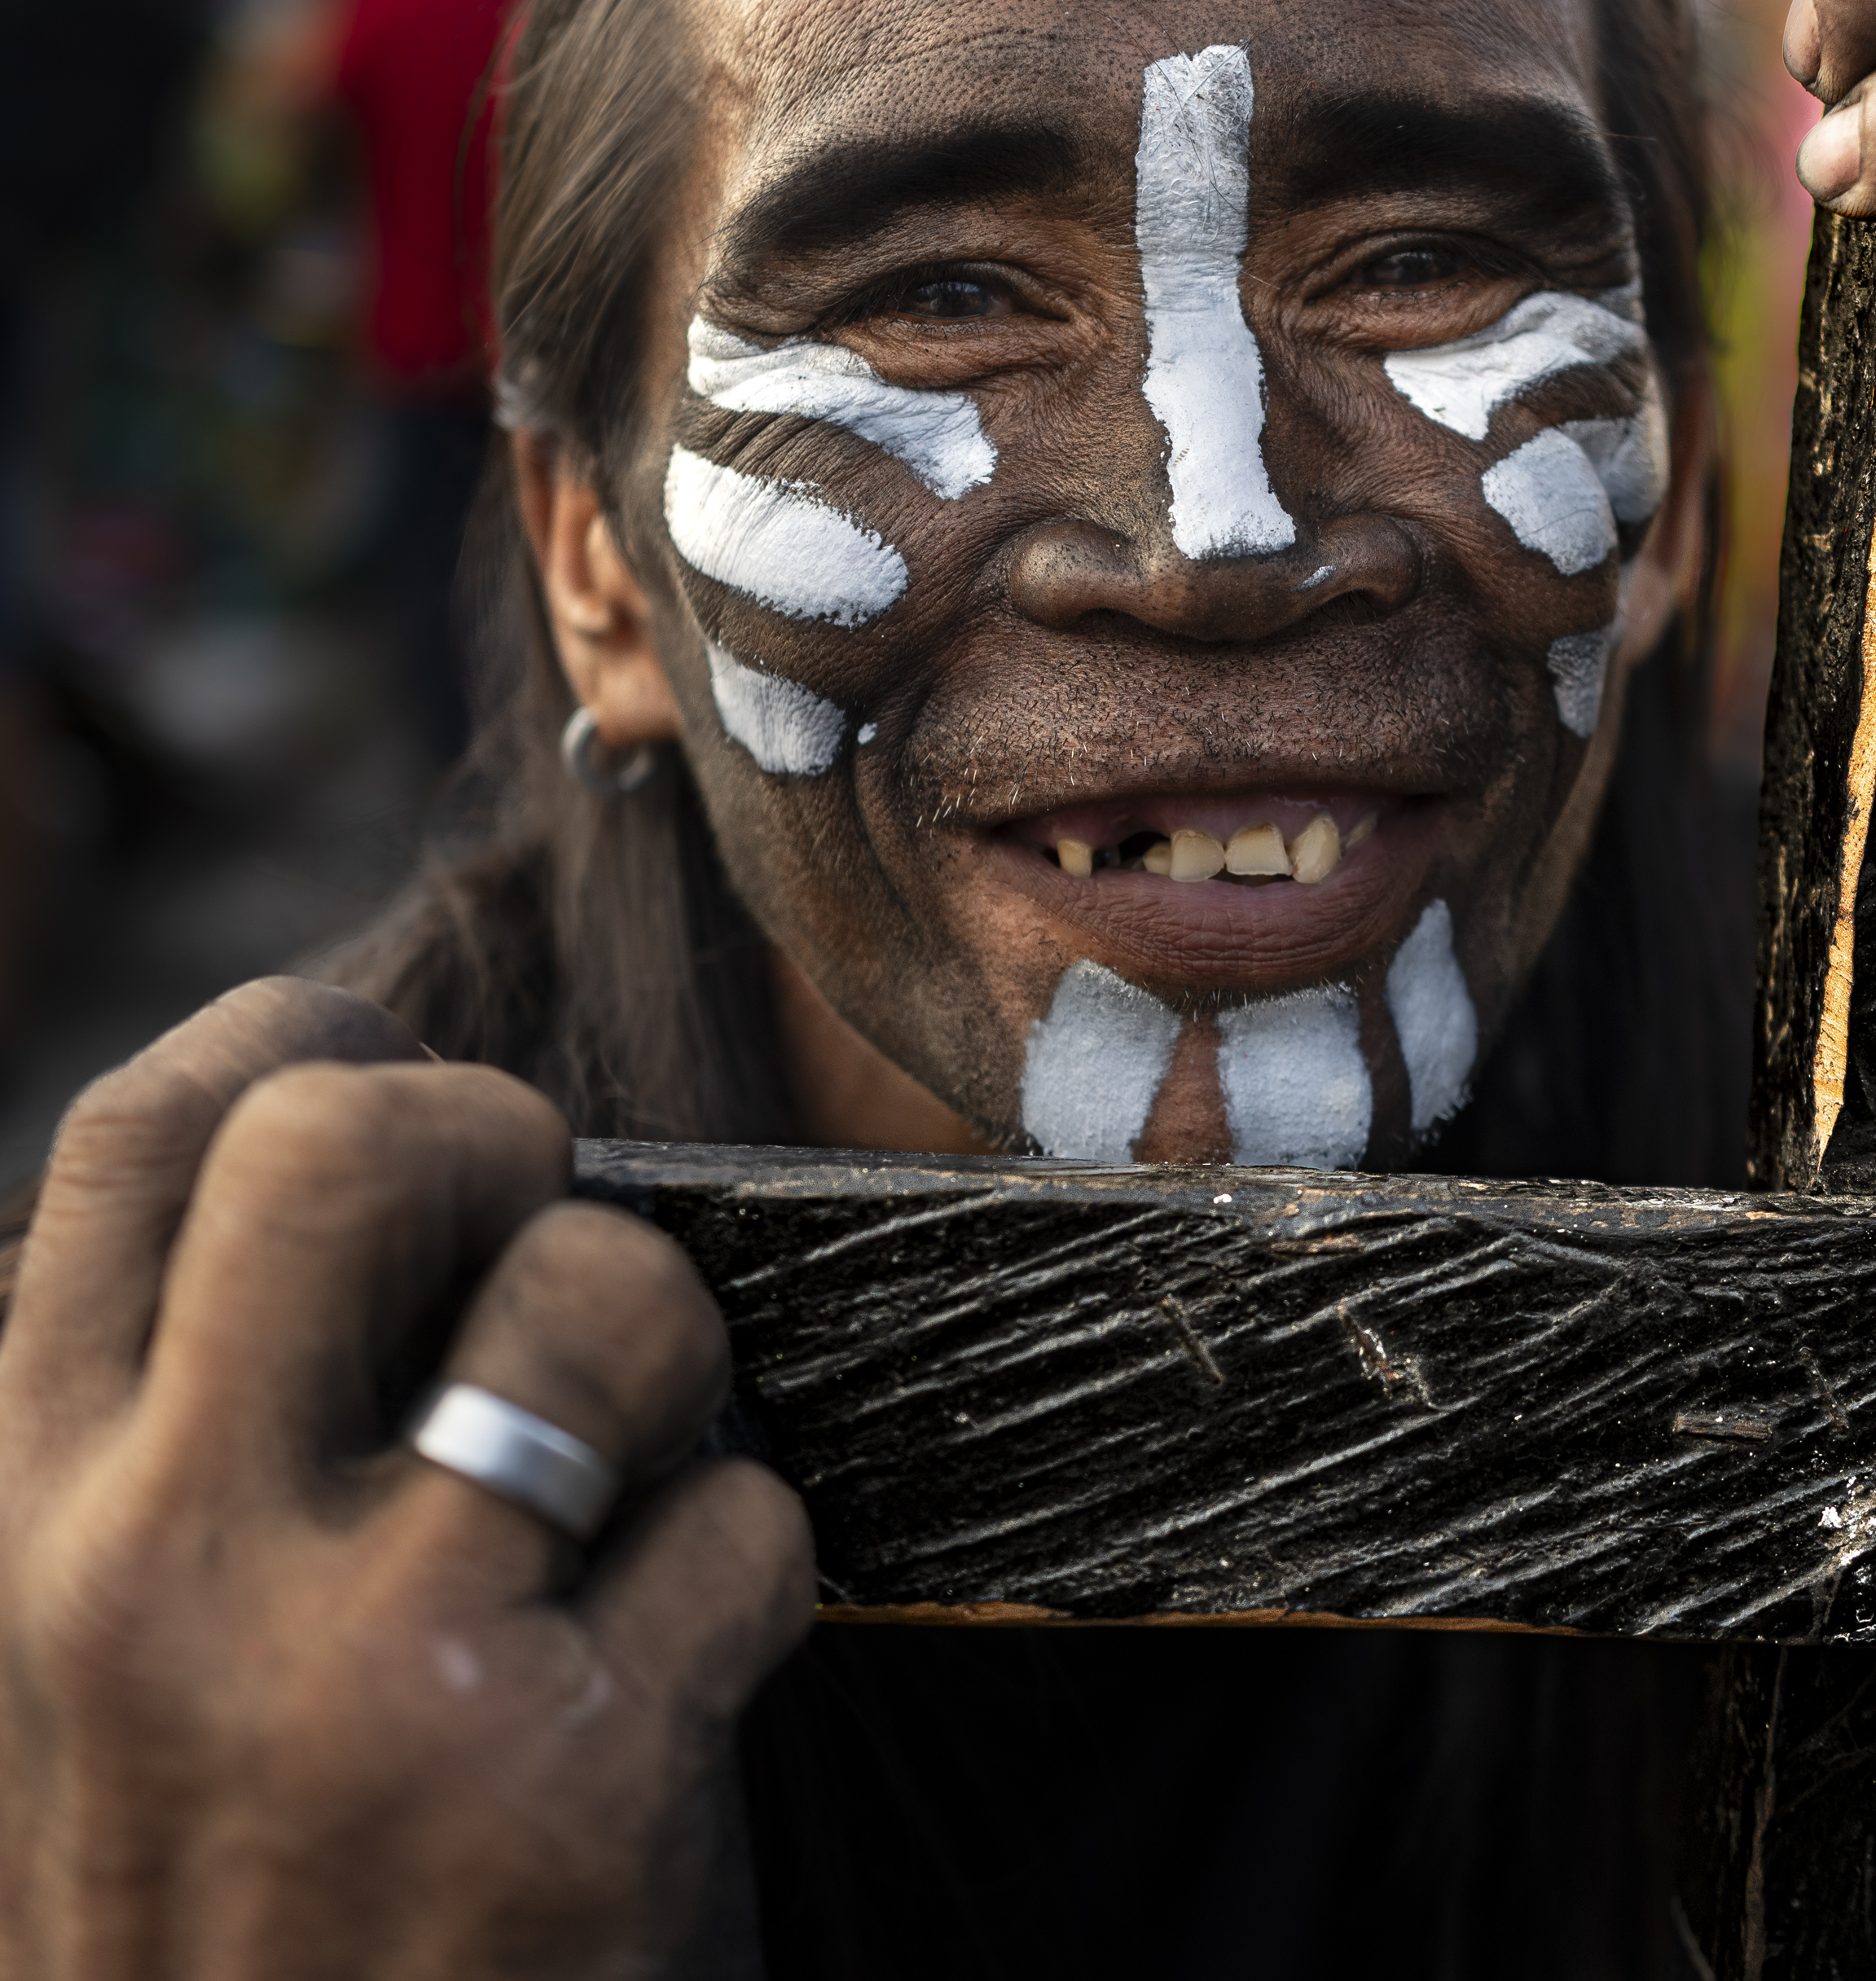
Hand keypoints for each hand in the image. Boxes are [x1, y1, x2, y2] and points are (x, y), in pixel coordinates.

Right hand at [0, 981, 811, 1977]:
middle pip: (360, 1145)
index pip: (135, 1144)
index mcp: (30, 1528)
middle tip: (546, 1240)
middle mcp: (164, 1573)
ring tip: (631, 1486)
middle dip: (502, 1134)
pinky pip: (751, 1522)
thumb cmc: (225, 1922)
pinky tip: (677, 1678)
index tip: (387, 1053)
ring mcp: (375, 1674)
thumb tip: (365, 1168)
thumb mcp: (95, 1675)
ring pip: (610, 1299)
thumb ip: (183, 1438)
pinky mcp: (575, 1780)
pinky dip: (752, 1575)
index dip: (294, 1035)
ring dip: (677, 1365)